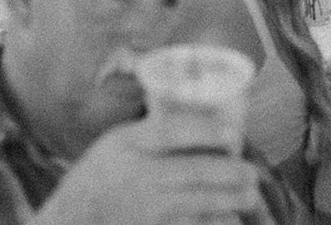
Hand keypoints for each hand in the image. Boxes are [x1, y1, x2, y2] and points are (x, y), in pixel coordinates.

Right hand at [36, 120, 260, 224]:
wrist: (77, 215)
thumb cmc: (104, 172)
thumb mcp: (119, 140)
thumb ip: (152, 131)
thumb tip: (205, 117)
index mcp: (129, 143)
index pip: (172, 132)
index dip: (207, 131)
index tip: (235, 134)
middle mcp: (139, 173)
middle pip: (195, 171)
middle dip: (232, 173)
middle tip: (253, 173)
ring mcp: (147, 206)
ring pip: (201, 203)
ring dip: (231, 200)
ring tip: (249, 196)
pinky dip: (216, 222)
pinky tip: (229, 219)